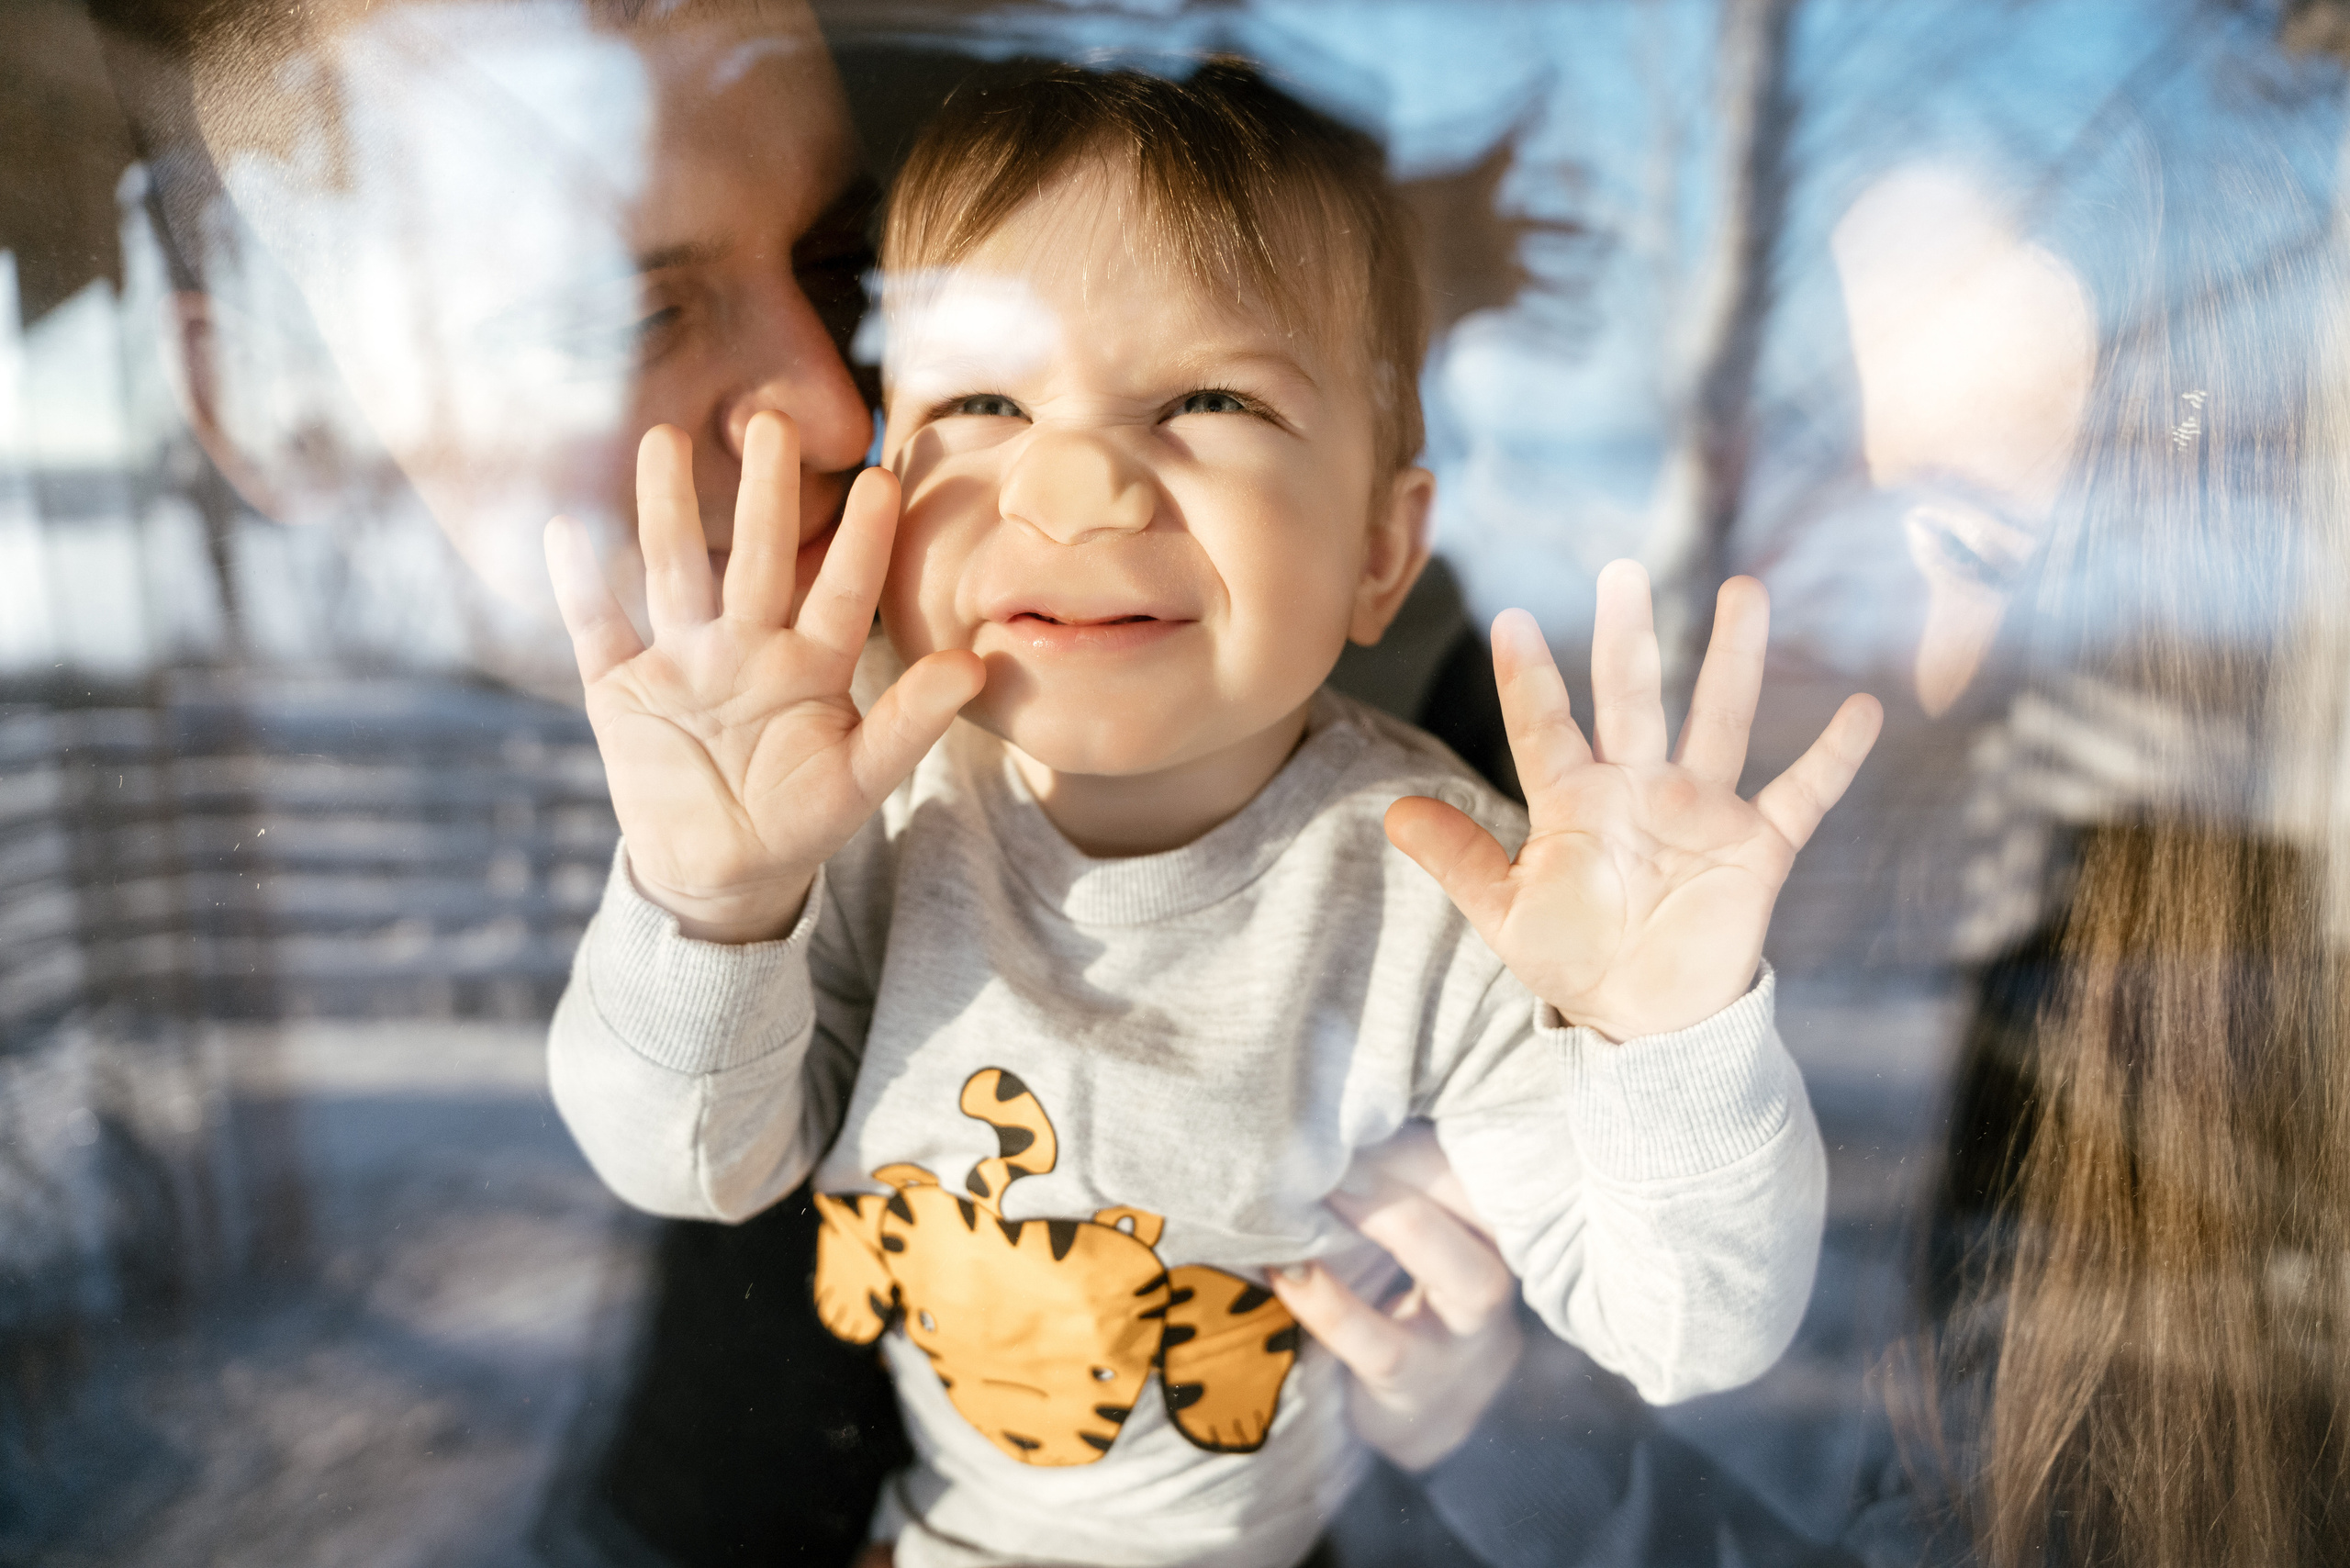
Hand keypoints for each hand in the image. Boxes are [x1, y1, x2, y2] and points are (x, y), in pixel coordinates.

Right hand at [545, 413, 984, 941]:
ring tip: (664, 437)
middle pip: (755, 556)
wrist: (720, 871)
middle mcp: (746, 644)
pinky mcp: (620, 689)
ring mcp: (681, 660)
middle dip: (763, 493)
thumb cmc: (800, 820)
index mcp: (810, 663)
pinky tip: (565, 525)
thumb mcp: (860, 777)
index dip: (859, 539)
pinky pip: (597, 627)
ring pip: (673, 570)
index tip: (880, 478)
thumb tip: (975, 665)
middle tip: (770, 419)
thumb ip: (912, 721)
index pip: (840, 589)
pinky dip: (578, 582)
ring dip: (666, 509)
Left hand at [1270, 1126, 1521, 1472]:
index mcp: (1496, 1226)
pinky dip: (1332, 1305)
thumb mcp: (1413, 1233)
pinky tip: (1287, 1270)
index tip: (1367, 1095)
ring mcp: (1470, 1341)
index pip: (1490, 1165)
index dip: (1433, 1130)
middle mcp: (1503, 1277)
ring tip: (1327, 1188)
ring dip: (1400, 1222)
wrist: (1424, 1415)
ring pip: (1473, 1279)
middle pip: (1496, 1210)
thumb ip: (1391, 1177)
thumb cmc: (1404, 1292)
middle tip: (1345, 1136)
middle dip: (1422, 1163)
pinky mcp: (1420, 1390)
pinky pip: (1383, 1347)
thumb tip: (1321, 1104)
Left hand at [1386, 562, 1880, 1039]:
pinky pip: (1801, 794)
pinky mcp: (1755, 846)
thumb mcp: (1506, 915)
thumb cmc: (1575, 959)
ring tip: (1743, 591)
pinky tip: (1861, 708)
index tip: (1508, 620)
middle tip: (1623, 572)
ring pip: (1719, 721)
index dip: (1528, 678)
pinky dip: (1832, 756)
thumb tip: (1392, 815)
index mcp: (1575, 801)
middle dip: (1628, 640)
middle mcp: (1639, 789)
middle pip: (1632, 700)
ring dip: (1734, 661)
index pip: (1545, 728)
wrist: (1647, 1021)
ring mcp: (1701, 810)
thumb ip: (1460, 860)